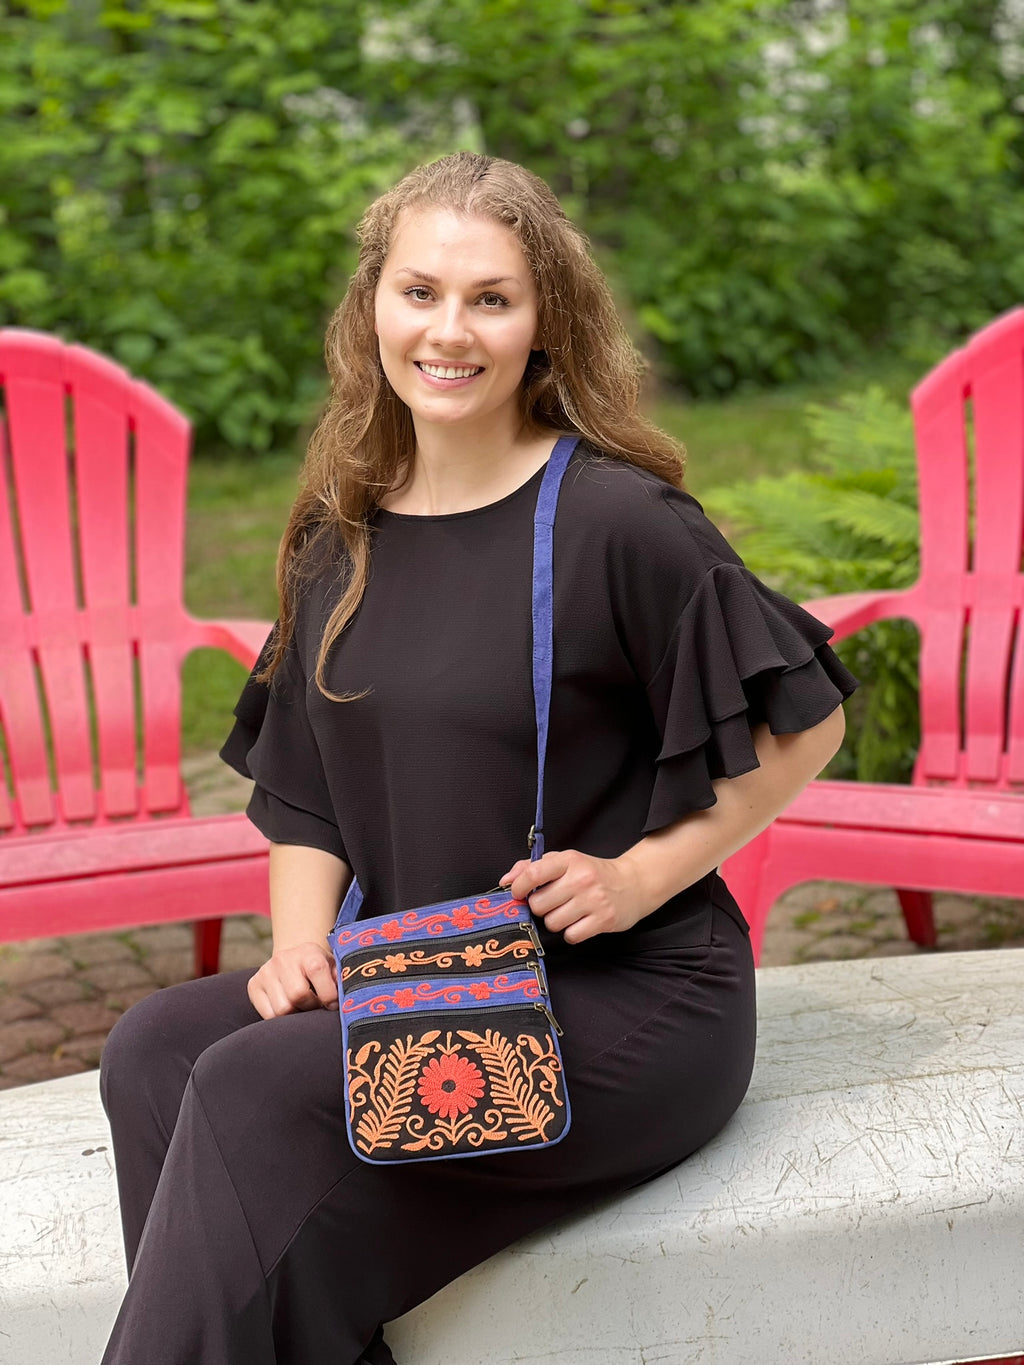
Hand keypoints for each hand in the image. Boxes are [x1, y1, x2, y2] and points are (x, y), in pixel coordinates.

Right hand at [248, 942, 338, 1018]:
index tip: (332, 1003)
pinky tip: (289, 1007)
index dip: (328, 994)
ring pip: (282, 1009)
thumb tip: (347, 1000)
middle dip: (310, 1006)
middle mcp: (284, 959)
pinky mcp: (254, 985)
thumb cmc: (319, 969)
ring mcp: (266, 972)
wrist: (293, 959)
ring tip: (302, 1006)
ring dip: (295, 1013)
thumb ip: (341, 981)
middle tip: (315, 1005)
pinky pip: (268, 1015)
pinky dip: (280, 1018)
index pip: (317, 971)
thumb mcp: (333, 968)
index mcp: (308, 952)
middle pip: (297, 995)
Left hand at [500, 849, 653, 944]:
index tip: (518, 894)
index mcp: (569, 860)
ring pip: (553, 923)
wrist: (633, 884)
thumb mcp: (564, 862)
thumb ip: (531, 867)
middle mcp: (581, 879)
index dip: (518, 888)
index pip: (533, 874)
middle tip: (552, 903)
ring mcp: (594, 900)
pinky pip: (571, 936)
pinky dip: (572, 933)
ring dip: (556, 921)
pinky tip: (580, 922)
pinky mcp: (604, 920)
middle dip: (541, 907)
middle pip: (539, 904)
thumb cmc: (592, 873)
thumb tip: (506, 881)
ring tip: (568, 912)